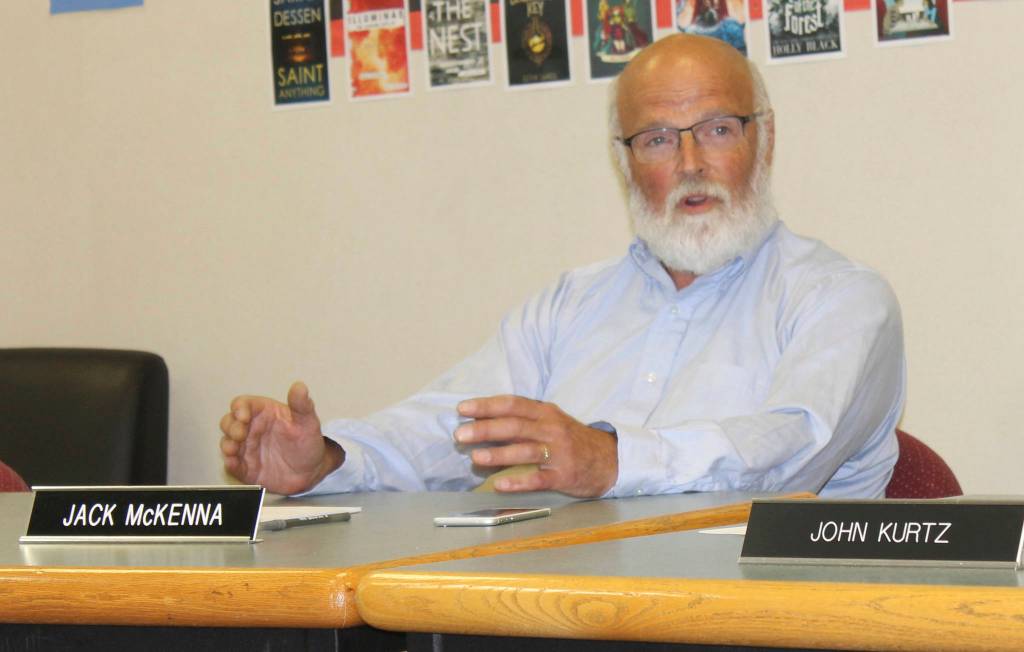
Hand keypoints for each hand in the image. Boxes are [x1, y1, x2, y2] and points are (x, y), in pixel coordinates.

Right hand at [219, 381, 343, 494]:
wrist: (312, 471)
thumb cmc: (307, 442)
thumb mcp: (308, 422)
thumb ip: (301, 405)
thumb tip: (299, 386)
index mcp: (264, 413)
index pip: (243, 404)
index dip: (239, 408)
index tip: (243, 416)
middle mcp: (251, 429)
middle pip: (229, 422)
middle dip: (230, 426)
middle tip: (240, 434)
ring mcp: (247, 449)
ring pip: (227, 442)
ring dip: (227, 445)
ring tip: (233, 449)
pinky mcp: (246, 468)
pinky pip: (233, 465)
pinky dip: (230, 464)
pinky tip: (232, 463)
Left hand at [454, 395, 617, 497]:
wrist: (609, 460)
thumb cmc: (571, 440)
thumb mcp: (551, 421)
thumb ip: (523, 420)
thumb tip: (482, 422)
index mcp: (545, 413)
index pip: (513, 404)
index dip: (487, 405)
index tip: (463, 409)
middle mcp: (552, 429)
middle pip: (515, 426)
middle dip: (485, 429)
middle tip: (460, 435)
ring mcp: (559, 453)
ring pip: (525, 451)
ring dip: (499, 454)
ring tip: (476, 458)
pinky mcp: (564, 475)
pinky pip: (539, 479)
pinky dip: (519, 481)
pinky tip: (500, 485)